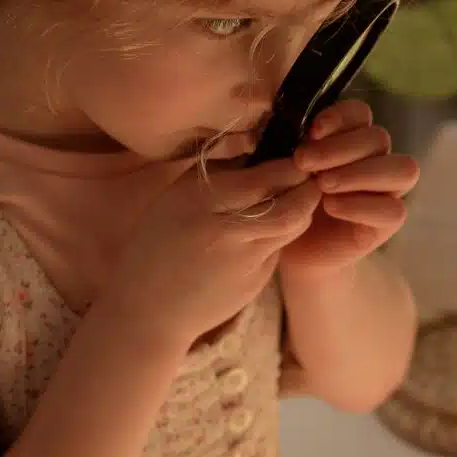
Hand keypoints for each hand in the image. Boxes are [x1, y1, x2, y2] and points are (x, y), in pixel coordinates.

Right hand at [107, 156, 321, 345]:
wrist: (148, 310)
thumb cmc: (156, 245)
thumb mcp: (175, 198)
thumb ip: (216, 173)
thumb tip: (258, 146)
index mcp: (200, 200)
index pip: (264, 177)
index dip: (290, 165)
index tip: (295, 157)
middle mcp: (227, 229)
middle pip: (291, 204)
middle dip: (308, 186)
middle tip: (308, 176)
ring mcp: (245, 260)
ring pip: (293, 226)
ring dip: (303, 208)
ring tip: (296, 197)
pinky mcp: (256, 282)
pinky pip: (279, 248)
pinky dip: (282, 233)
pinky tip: (270, 228)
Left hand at [280, 100, 418, 273]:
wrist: (292, 248)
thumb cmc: (288, 198)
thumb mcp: (285, 167)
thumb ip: (295, 144)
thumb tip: (292, 125)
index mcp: (353, 137)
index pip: (360, 113)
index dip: (339, 117)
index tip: (311, 132)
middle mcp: (377, 158)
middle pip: (379, 138)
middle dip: (339, 148)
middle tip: (304, 162)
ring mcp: (388, 190)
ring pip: (401, 169)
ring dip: (360, 173)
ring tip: (322, 184)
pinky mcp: (389, 222)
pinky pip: (393, 209)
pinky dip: (361, 205)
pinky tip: (332, 207)